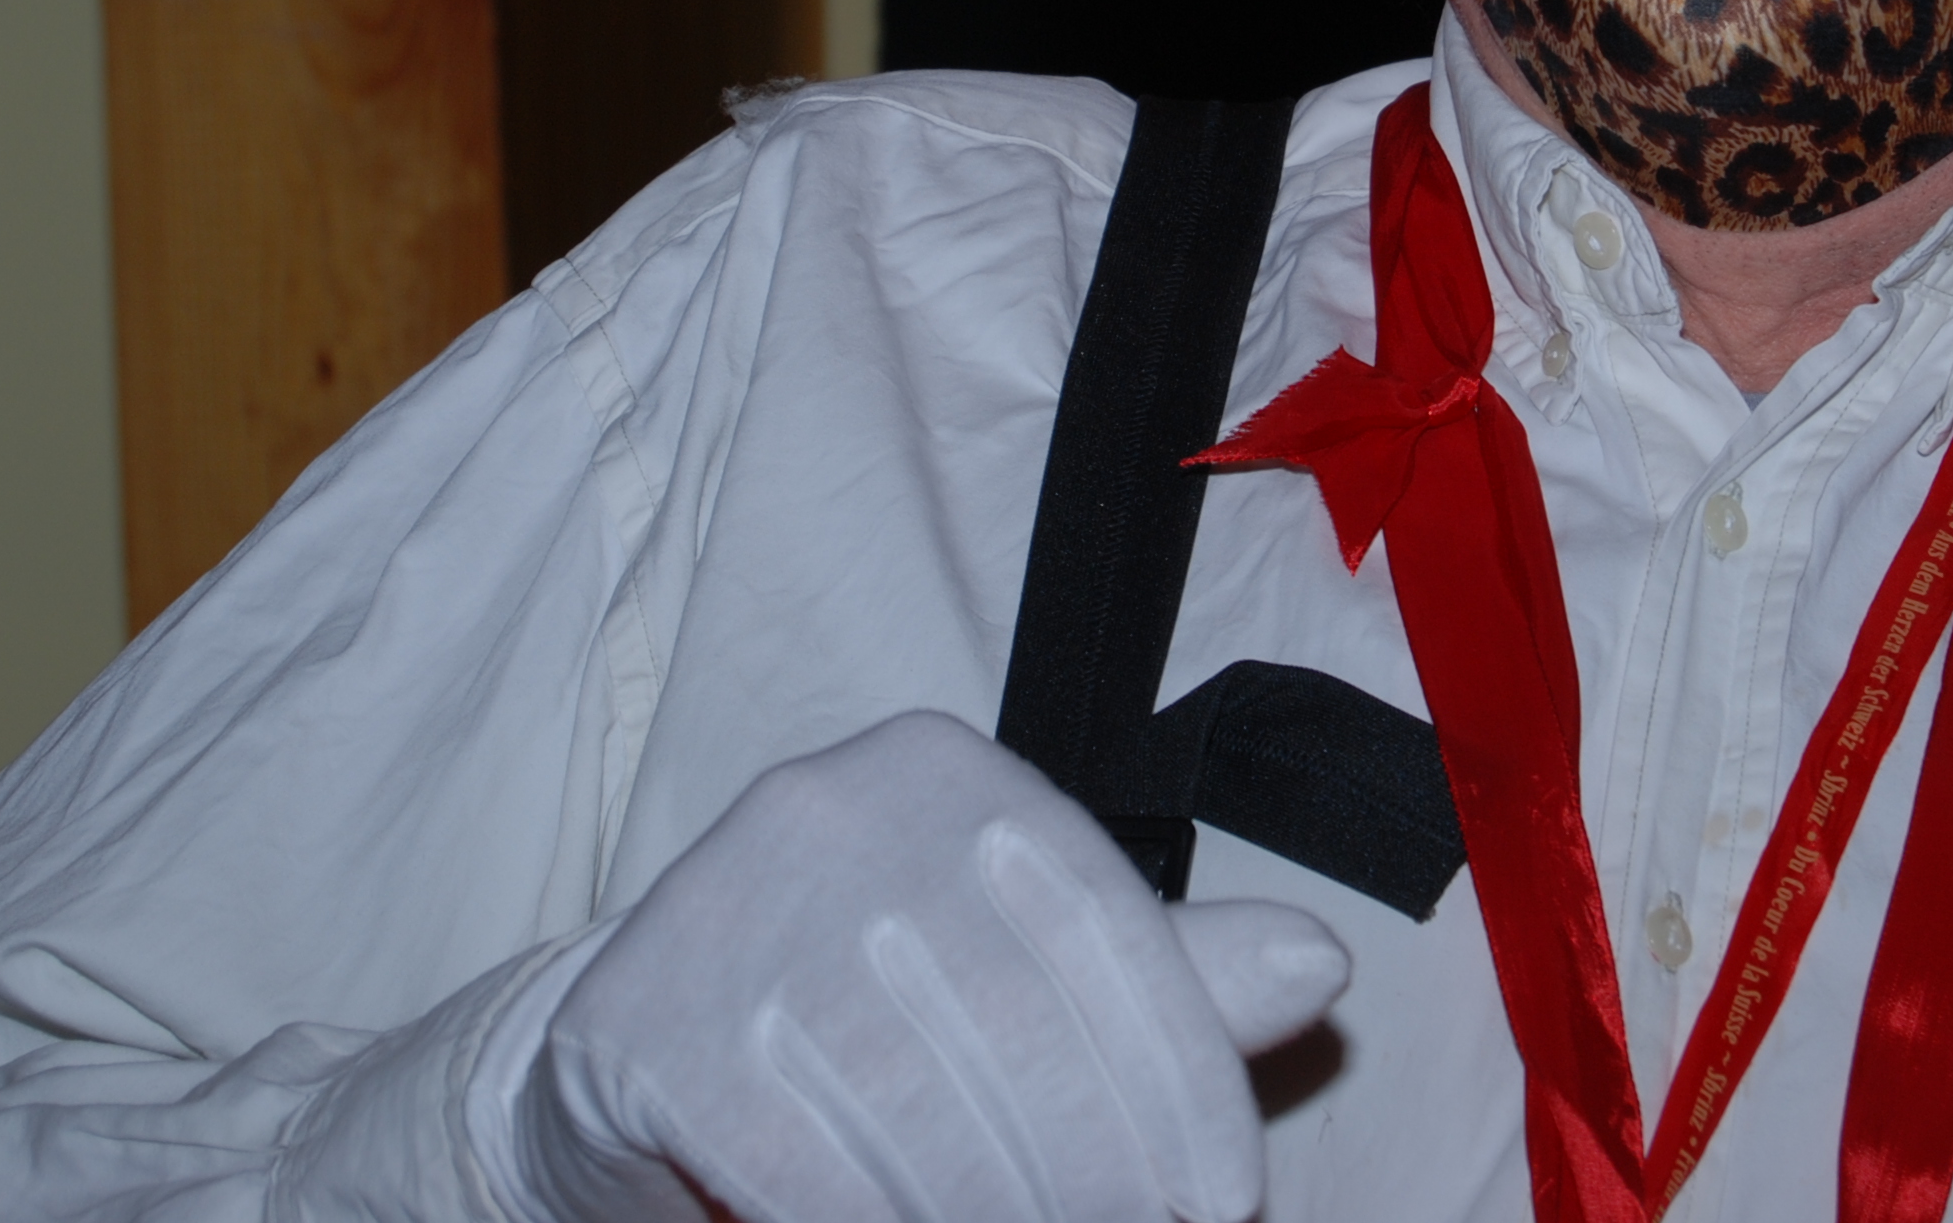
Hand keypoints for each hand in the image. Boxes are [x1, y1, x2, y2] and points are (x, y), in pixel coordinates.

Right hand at [501, 711, 1347, 1222]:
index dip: (1182, 1083)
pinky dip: (868, 1222)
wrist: (635, 1058)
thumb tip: (1318, 964)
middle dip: (1091, 1178)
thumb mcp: (1019, 976)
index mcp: (948, 774)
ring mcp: (728, 902)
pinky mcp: (647, 1017)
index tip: (1222, 1201)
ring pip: (913, 1110)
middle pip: (1015, 1029)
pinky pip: (797, 1163)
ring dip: (989, 1213)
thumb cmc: (866, 1015)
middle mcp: (836, 807)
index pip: (1104, 928)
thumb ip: (1163, 979)